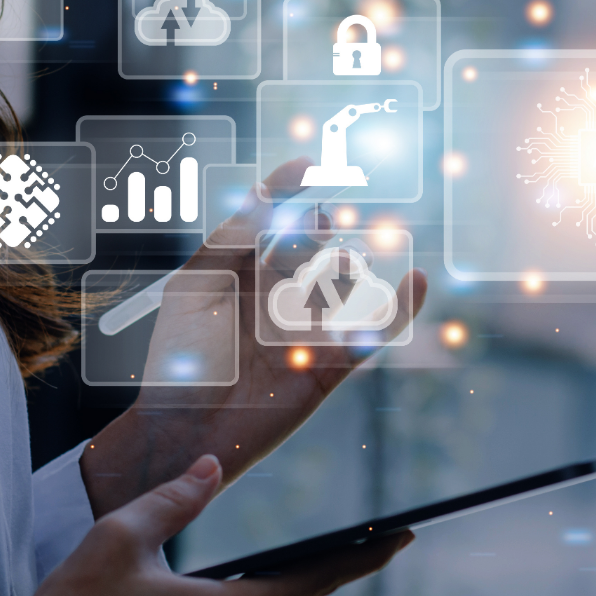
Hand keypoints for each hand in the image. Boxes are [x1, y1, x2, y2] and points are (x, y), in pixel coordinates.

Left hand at [81, 159, 428, 514]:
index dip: (289, 189)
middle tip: (318, 223)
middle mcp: (275, 296)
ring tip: (338, 262)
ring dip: (346, 263)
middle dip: (317, 228)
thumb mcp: (194, 287)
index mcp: (239, 274)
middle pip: (310, 245)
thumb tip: (266, 195)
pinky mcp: (327, 366)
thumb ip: (230, 240)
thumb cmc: (179, 361)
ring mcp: (304, 329)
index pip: (270, 220)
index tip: (310, 164)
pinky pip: (370, 334)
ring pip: (342, 282)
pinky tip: (416, 280)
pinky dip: (398, 309)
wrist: (186, 430)